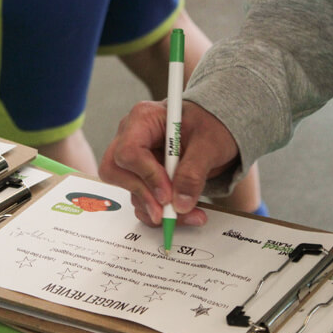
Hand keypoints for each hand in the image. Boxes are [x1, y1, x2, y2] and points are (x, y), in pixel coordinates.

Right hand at [99, 100, 238, 226]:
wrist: (215, 134)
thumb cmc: (210, 125)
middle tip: (170, 212)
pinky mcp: (140, 176)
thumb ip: (194, 171)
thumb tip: (180, 202)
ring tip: (188, 213)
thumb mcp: (209, 143)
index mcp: (144, 118)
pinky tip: (180, 214)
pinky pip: (139, 199)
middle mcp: (131, 137)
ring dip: (156, 209)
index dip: (147, 176)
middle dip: (145, 196)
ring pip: (128, 191)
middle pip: (117, 172)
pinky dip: (158, 212)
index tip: (168, 194)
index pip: (129, 151)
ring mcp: (133, 159)